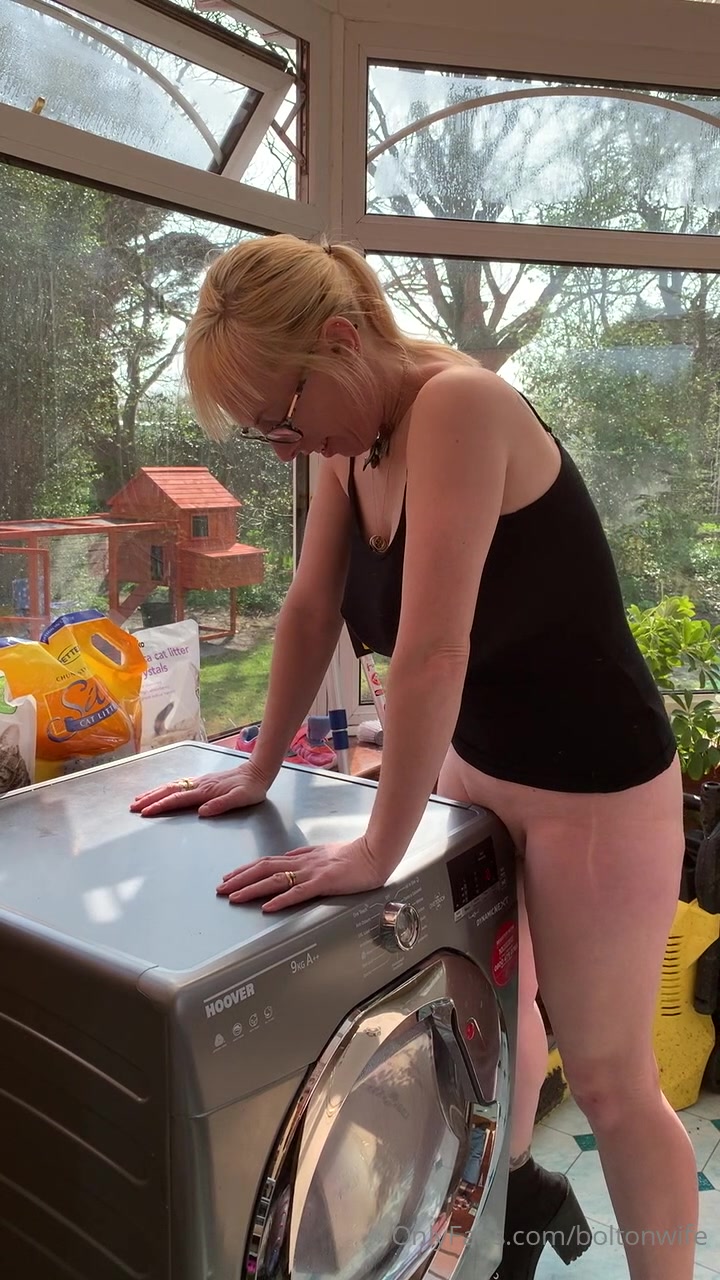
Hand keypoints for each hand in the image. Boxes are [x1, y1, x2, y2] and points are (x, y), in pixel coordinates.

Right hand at [130, 759, 269, 817]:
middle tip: (133, 807)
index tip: (145, 812)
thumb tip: (202, 812)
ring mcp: (200, 781)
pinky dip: (166, 787)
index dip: (160, 806)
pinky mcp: (203, 780)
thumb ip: (221, 805)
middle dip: (150, 799)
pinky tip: (162, 790)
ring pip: (172, 786)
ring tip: (140, 799)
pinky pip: (179, 783)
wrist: (258, 772)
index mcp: (206, 791)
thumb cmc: (251, 788)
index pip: (177, 799)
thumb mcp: (241, 799)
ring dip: (155, 792)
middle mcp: (199, 784)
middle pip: (169, 791)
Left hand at [217, 836, 388, 911]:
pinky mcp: (324, 882)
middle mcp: (302, 863)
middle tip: (221, 888)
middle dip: (240, 879)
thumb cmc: (353, 856)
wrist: (375, 854)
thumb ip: (305, 857)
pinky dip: (281, 899)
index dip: (245, 870)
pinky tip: (267, 907)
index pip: (267, 862)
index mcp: (302, 857)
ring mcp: (312, 872)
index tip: (229, 877)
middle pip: (264, 869)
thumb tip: (288, 860)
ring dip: (252, 889)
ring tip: (234, 897)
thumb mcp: (324, 852)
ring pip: (275, 880)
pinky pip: (298, 892)